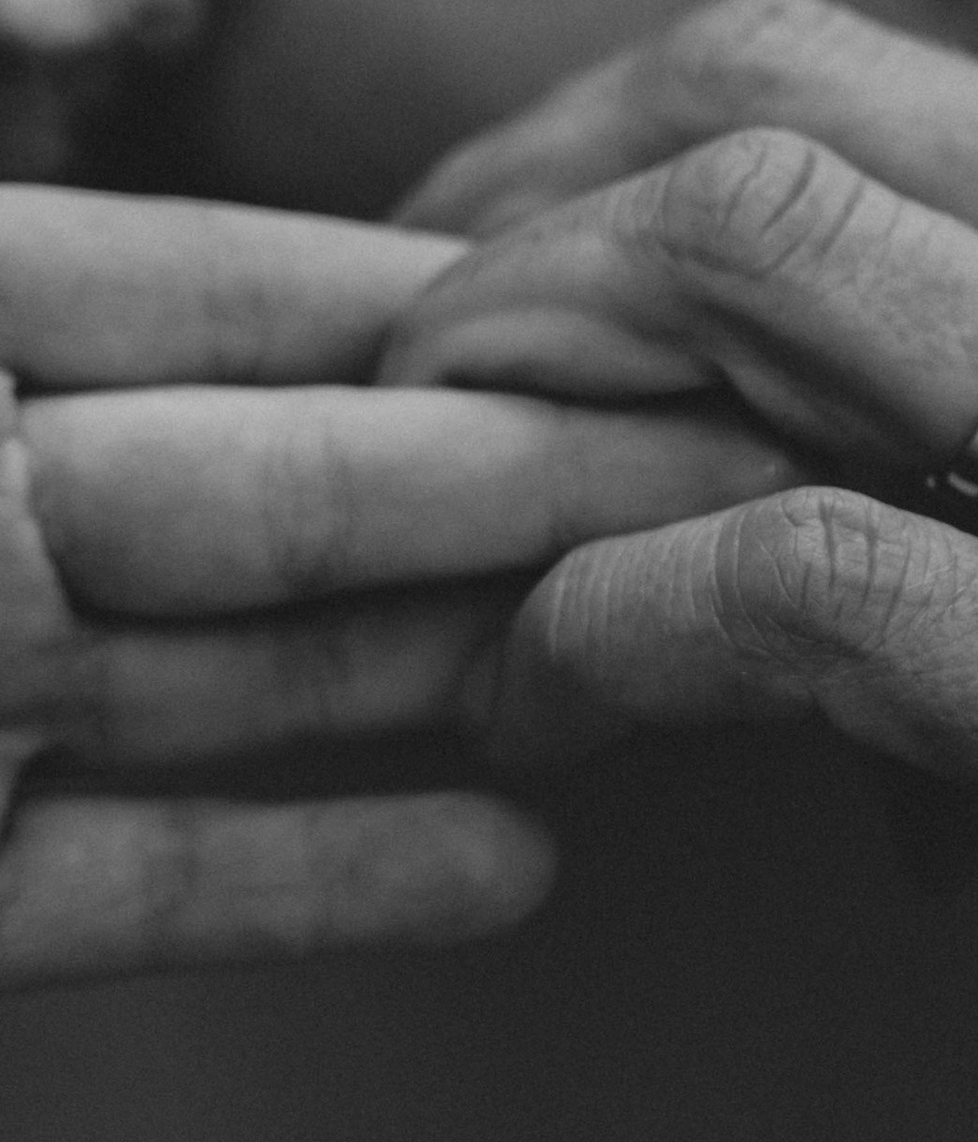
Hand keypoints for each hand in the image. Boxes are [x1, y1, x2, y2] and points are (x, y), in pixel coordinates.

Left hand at [0, 186, 790, 984]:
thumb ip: (61, 296)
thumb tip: (303, 259)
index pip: (187, 287)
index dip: (421, 291)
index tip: (633, 290)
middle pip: (266, 486)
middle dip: (510, 474)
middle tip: (745, 476)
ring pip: (227, 673)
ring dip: (457, 662)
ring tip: (682, 657)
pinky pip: (136, 882)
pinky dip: (314, 874)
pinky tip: (501, 866)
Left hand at [390, 0, 977, 1141]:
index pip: (922, 102)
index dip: (693, 182)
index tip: (586, 279)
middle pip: (777, 99)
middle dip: (527, 192)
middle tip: (424, 327)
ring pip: (755, 273)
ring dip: (521, 369)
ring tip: (437, 499)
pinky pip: (803, 592)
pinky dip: (613, 632)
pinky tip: (551, 712)